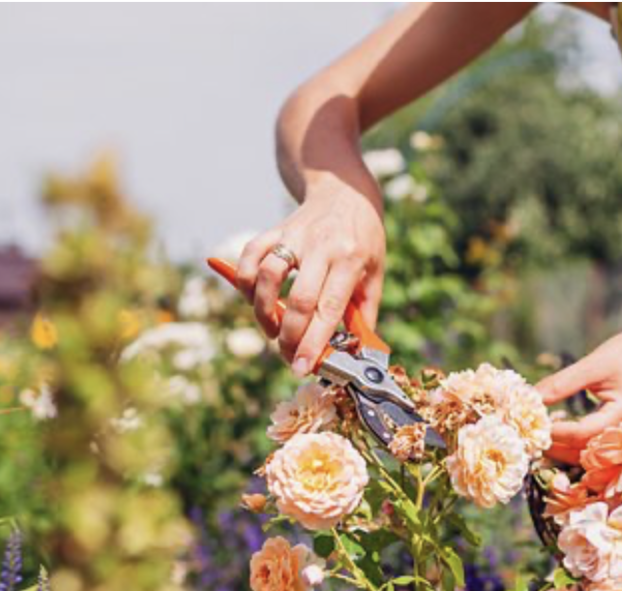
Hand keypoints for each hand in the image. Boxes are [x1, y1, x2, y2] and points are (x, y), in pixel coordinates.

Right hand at [234, 180, 385, 375]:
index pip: (328, 308)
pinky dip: (245, 280)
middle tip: (287, 357)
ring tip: (272, 329)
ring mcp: (295, 236)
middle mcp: (321, 247)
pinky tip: (254, 298)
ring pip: (267, 276)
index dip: (314, 342)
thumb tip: (355, 352)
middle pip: (298, 299)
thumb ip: (365, 313)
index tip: (303, 367)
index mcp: (350, 260)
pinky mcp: (275, 230)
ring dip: (263, 310)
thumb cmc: (363, 239)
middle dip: (289, 336)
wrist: (346, 192)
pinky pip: (251, 255)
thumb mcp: (375, 273)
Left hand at [535, 313, 621, 463]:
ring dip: (564, 451)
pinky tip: (556, 437)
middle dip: (556, 448)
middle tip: (528, 438)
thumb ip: (563, 384)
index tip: (529, 424)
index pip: (582, 433)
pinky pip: (597, 448)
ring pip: (591, 456)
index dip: (554, 431)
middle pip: (586, 453)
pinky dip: (575, 446)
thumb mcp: (594, 364)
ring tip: (538, 440)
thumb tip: (531, 398)